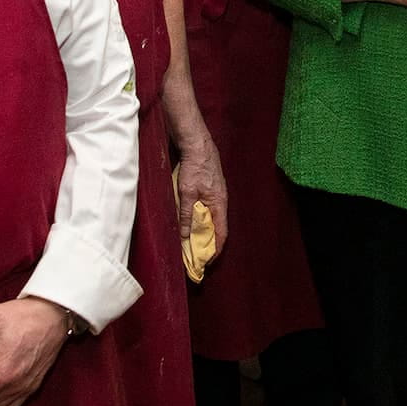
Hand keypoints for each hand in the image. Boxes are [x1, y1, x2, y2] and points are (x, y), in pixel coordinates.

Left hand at [174, 127, 228, 256]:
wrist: (196, 143)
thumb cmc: (195, 167)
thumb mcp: (187, 192)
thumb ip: (186, 214)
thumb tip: (185, 236)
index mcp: (219, 203)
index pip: (221, 233)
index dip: (216, 249)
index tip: (208, 262)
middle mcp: (220, 200)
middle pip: (217, 227)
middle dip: (208, 242)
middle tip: (196, 255)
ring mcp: (216, 193)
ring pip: (211, 217)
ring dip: (203, 230)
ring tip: (191, 242)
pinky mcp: (209, 187)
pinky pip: (207, 208)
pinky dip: (200, 219)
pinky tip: (190, 221)